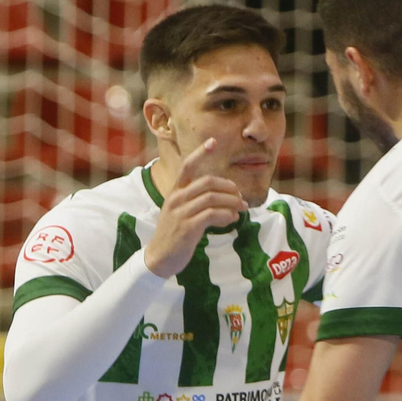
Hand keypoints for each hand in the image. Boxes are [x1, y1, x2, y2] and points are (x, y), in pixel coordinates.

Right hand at [144, 139, 248, 277]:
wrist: (159, 259)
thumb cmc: (174, 236)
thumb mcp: (182, 214)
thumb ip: (199, 204)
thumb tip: (228, 201)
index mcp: (175, 192)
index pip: (187, 166)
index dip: (200, 152)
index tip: (213, 141)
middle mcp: (176, 198)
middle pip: (207, 182)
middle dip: (228, 187)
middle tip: (241, 197)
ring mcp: (180, 212)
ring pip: (212, 198)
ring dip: (231, 202)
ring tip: (241, 209)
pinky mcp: (187, 227)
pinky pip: (211, 215)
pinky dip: (226, 215)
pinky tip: (233, 220)